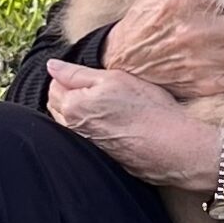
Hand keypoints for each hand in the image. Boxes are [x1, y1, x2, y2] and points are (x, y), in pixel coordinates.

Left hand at [45, 59, 222, 189]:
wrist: (171, 146)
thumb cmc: (146, 108)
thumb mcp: (112, 78)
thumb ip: (77, 73)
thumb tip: (51, 66)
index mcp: (72, 107)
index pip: (54, 84)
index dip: (71, 73)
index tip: (91, 71)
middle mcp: (73, 129)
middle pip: (59, 104)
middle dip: (70, 91)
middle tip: (97, 84)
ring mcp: (87, 145)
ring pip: (71, 121)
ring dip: (81, 110)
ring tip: (105, 102)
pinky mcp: (101, 156)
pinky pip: (86, 136)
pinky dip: (93, 126)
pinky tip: (113, 120)